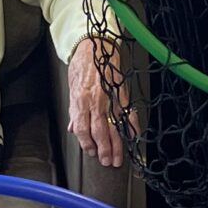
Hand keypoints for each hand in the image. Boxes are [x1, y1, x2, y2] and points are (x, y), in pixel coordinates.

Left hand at [67, 36, 130, 168]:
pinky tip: (134, 136)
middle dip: (104, 149)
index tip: (91, 152)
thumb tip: (73, 127)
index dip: (87, 143)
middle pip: (99, 131)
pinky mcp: (121, 91)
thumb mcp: (72, 88)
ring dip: (117, 143)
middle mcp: (95, 101)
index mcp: (80, 100)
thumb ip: (74, 110)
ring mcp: (109, 97)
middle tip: (108, 161)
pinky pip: (128, 112)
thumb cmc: (83, 64)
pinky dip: (132, 125)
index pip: (82, 128)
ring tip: (119, 156)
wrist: (95, 45)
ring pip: (114, 126)